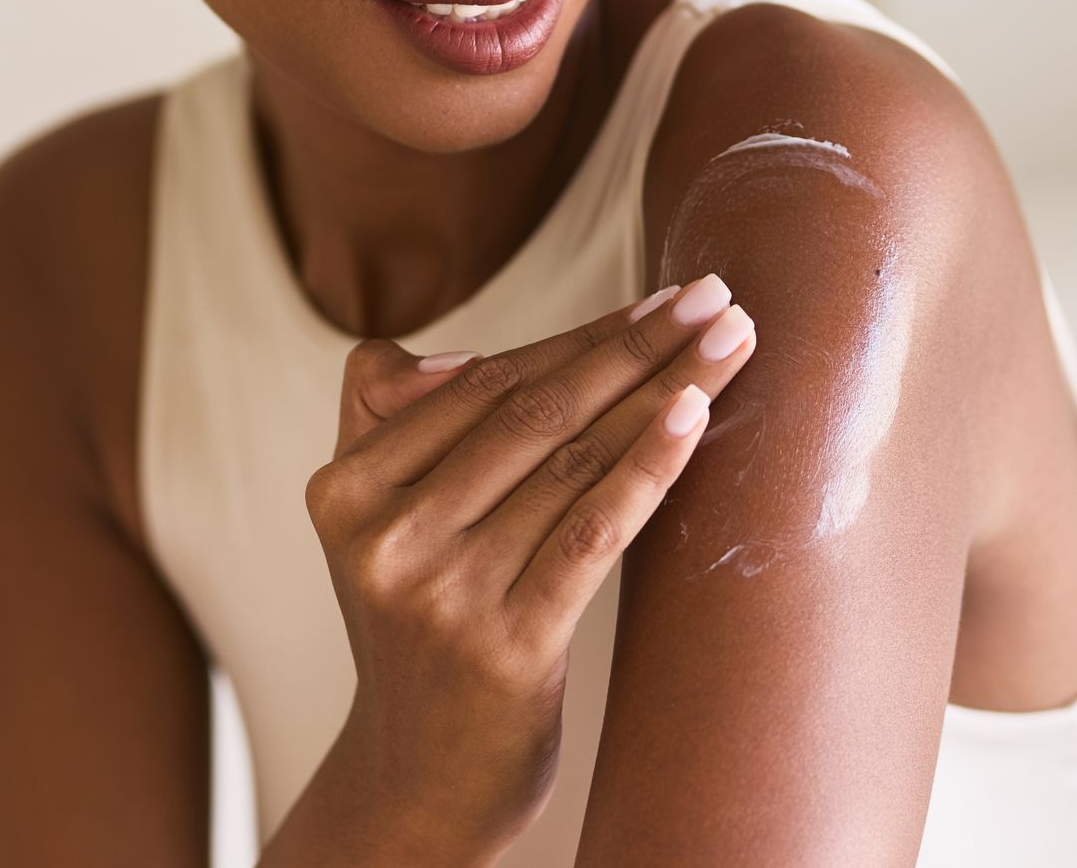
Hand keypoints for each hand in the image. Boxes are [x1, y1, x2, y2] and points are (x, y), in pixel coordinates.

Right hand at [305, 275, 758, 855]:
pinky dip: (649, 464)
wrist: (418, 780)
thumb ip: (387, 421)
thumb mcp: (371, 526)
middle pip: (534, 411)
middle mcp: (384, 535)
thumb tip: (459, 354)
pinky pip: (592, 530)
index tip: (658, 300)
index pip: (486, 384)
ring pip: (573, 460)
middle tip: (713, 295)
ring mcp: (442, 592)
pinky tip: (695, 415)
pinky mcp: (507, 646)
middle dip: (636, 345)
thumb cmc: (419, 628)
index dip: (581, 335)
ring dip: (665, 388)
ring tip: (731, 341)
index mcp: (345, 487)